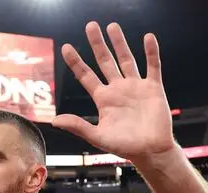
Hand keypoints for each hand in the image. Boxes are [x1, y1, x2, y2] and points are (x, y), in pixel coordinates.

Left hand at [52, 22, 173, 163]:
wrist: (150, 151)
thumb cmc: (124, 146)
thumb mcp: (97, 136)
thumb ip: (77, 126)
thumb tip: (54, 120)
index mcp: (103, 99)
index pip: (86, 75)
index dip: (76, 62)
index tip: (66, 47)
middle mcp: (118, 89)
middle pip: (105, 61)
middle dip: (97, 44)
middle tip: (90, 26)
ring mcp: (135, 87)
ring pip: (126, 60)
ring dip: (120, 43)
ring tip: (112, 26)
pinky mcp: (153, 88)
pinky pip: (152, 66)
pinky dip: (151, 52)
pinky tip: (147, 37)